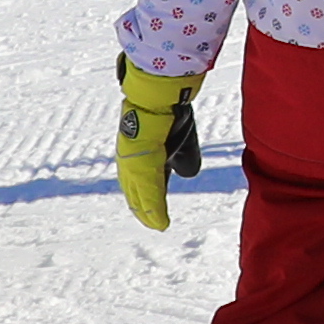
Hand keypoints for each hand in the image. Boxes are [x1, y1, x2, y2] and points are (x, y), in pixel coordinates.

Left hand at [116, 62, 197, 232]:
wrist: (161, 99)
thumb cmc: (172, 115)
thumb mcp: (184, 142)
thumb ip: (186, 160)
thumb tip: (188, 174)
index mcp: (144, 156)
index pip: (145, 182)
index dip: (150, 198)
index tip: (156, 211)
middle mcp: (134, 162)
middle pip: (137, 192)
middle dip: (145, 209)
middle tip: (153, 222)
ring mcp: (135, 166)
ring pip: (141, 196)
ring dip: (148, 212)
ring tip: (156, 224)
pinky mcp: (141, 168)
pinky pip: (149, 195)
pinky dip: (154, 210)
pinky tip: (159, 221)